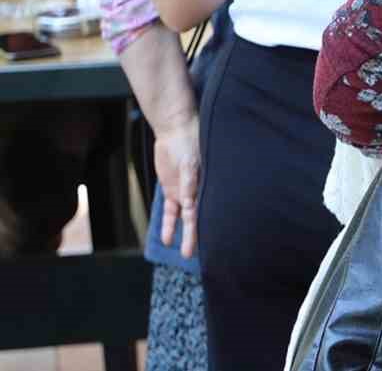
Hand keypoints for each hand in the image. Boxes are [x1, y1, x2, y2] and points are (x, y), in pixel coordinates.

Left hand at [153, 114, 200, 257]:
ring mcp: (185, 191)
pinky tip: (168, 237)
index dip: (209, 224)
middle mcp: (199, 190)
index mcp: (208, 183)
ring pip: (184, 218)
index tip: (212, 240)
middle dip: (196, 236)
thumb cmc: (190, 140)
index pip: (208, 208)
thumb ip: (189, 182)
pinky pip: (171, 211)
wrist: (175, 128)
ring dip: (183, 234)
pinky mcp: (172, 189)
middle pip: (197, 217)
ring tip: (184, 252)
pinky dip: (169, 224)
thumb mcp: (190, 161)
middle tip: (193, 254)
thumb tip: (189, 203)